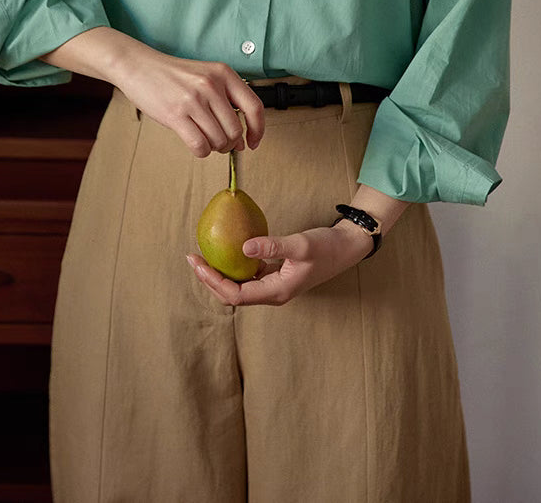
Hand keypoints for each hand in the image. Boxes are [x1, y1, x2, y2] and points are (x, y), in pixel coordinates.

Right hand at [111, 41, 264, 156]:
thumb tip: (241, 140)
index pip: (255, 107)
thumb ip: (225, 101)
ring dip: (214, 147)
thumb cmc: (172, 75)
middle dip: (230, 143)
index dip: (258, 130)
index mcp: (223, 73)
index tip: (253, 142)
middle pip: (236, 130)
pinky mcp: (176, 115)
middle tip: (220, 143)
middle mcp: (211, 85)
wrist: (139, 66)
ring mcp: (194, 100)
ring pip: (219, 140)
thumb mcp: (205, 76)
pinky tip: (195, 143)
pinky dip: (201, 151)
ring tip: (205, 139)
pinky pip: (199, 145)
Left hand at [186, 219, 373, 306]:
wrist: (347, 247)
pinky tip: (227, 251)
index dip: (213, 280)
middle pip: (232, 294)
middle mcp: (272, 293)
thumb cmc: (327, 247)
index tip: (198, 262)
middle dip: (210, 279)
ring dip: (219, 275)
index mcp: (276, 292)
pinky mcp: (276, 275)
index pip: (235, 294)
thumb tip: (242, 246)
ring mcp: (274, 286)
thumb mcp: (301, 244)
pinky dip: (233, 267)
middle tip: (193, 258)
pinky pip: (248, 276)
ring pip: (239, 286)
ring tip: (203, 256)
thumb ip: (272, 245)